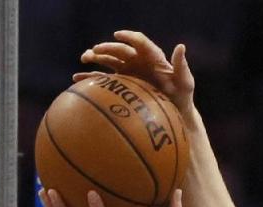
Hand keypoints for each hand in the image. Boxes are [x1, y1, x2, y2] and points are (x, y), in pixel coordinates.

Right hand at [75, 32, 194, 116]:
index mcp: (152, 57)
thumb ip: (181, 66)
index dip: (129, 37)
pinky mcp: (121, 85)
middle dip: (107, 48)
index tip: (118, 35)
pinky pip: (104, 80)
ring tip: (84, 59)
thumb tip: (180, 46)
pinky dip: (90, 78)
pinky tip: (77, 79)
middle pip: (120, 50)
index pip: (140, 42)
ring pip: (109, 61)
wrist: (174, 115)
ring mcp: (128, 72)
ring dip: (95, 58)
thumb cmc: (182, 99)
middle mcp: (138, 61)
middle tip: (95, 51)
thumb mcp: (185, 84)